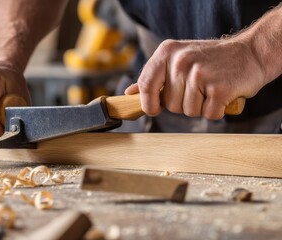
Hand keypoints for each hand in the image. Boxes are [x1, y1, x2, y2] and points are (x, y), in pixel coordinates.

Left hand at [125, 38, 265, 119]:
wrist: (250, 53)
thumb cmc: (211, 60)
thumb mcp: (178, 59)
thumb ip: (154, 77)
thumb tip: (130, 93)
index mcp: (167, 52)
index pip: (145, 85)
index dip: (148, 103)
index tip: (155, 108)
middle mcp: (181, 61)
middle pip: (170, 105)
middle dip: (183, 103)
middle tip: (199, 88)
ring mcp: (200, 74)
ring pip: (189, 112)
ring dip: (201, 107)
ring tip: (211, 89)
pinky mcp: (220, 88)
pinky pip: (209, 115)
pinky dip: (216, 110)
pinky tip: (222, 94)